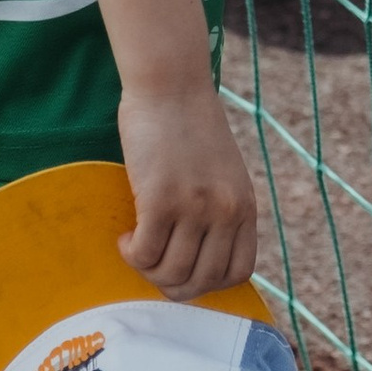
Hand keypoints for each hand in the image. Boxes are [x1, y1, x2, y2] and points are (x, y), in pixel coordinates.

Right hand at [114, 76, 257, 301]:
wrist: (170, 85)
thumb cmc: (190, 127)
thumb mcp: (224, 174)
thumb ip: (220, 212)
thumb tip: (197, 259)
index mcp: (244, 206)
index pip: (238, 273)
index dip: (208, 283)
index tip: (184, 268)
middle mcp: (225, 211)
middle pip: (202, 281)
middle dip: (172, 285)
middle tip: (152, 263)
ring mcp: (195, 207)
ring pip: (171, 273)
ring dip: (147, 270)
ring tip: (137, 245)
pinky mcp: (160, 199)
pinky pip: (145, 254)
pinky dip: (132, 254)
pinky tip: (126, 236)